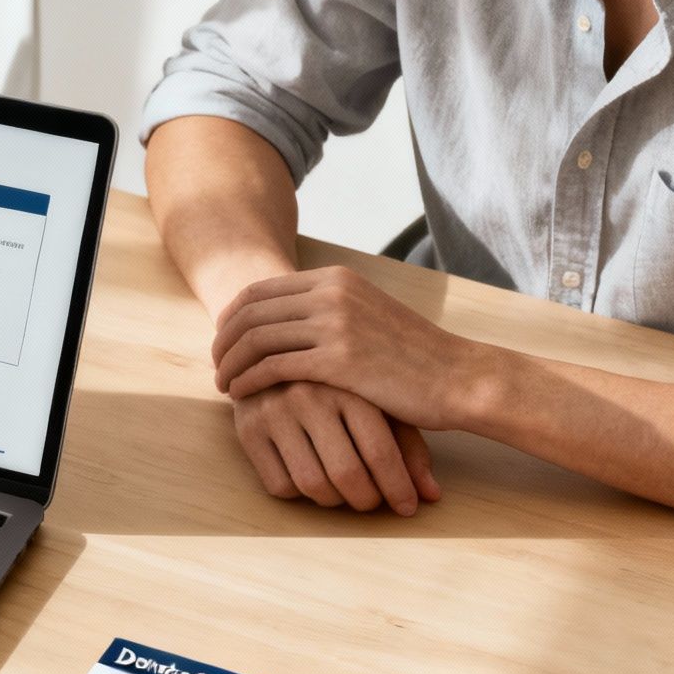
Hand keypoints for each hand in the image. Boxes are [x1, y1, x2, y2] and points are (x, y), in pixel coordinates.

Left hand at [213, 265, 483, 430]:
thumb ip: (328, 308)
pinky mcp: (337, 360)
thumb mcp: (367, 313)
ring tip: (224, 384)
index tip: (224, 341)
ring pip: (255, 340)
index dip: (232, 317)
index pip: (259, 291)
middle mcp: (330, 293)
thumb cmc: (411, 356)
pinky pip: (272, 367)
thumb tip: (284, 317)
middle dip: (223, 341)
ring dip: (230, 363)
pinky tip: (242, 396)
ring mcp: (334, 324)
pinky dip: (248, 381)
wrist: (457, 378)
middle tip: (216, 365)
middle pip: (249, 312)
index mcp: (334, 278)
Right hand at [232, 381, 441, 513]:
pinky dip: (299, 494)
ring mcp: (274, 411)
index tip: (408, 507)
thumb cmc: (341, 384)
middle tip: (373, 504)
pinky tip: (310, 479)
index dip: (398, 488)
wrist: (277, 349)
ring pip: (311, 484)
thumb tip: (432, 496)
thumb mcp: (378, 402)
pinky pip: (278, 485)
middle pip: (346, 473)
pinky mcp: (247, 428)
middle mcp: (309, 396)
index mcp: (348, 385)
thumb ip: (408, 446)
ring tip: (344, 495)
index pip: (380, 452)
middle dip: (367, 501)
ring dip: (334, 502)